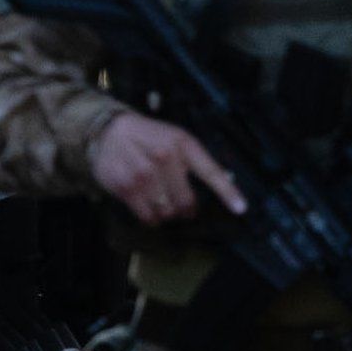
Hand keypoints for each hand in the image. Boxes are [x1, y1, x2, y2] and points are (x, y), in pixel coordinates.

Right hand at [90, 113, 240, 224]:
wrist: (110, 132)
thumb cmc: (152, 137)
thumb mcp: (180, 140)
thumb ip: (200, 160)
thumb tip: (227, 181)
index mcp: (184, 144)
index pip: (211, 172)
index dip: (228, 193)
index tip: (241, 209)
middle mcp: (164, 158)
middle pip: (186, 201)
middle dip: (188, 209)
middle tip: (185, 208)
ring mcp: (142, 174)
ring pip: (167, 211)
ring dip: (169, 214)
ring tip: (165, 203)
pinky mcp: (124, 187)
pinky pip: (146, 215)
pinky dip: (152, 218)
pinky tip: (152, 209)